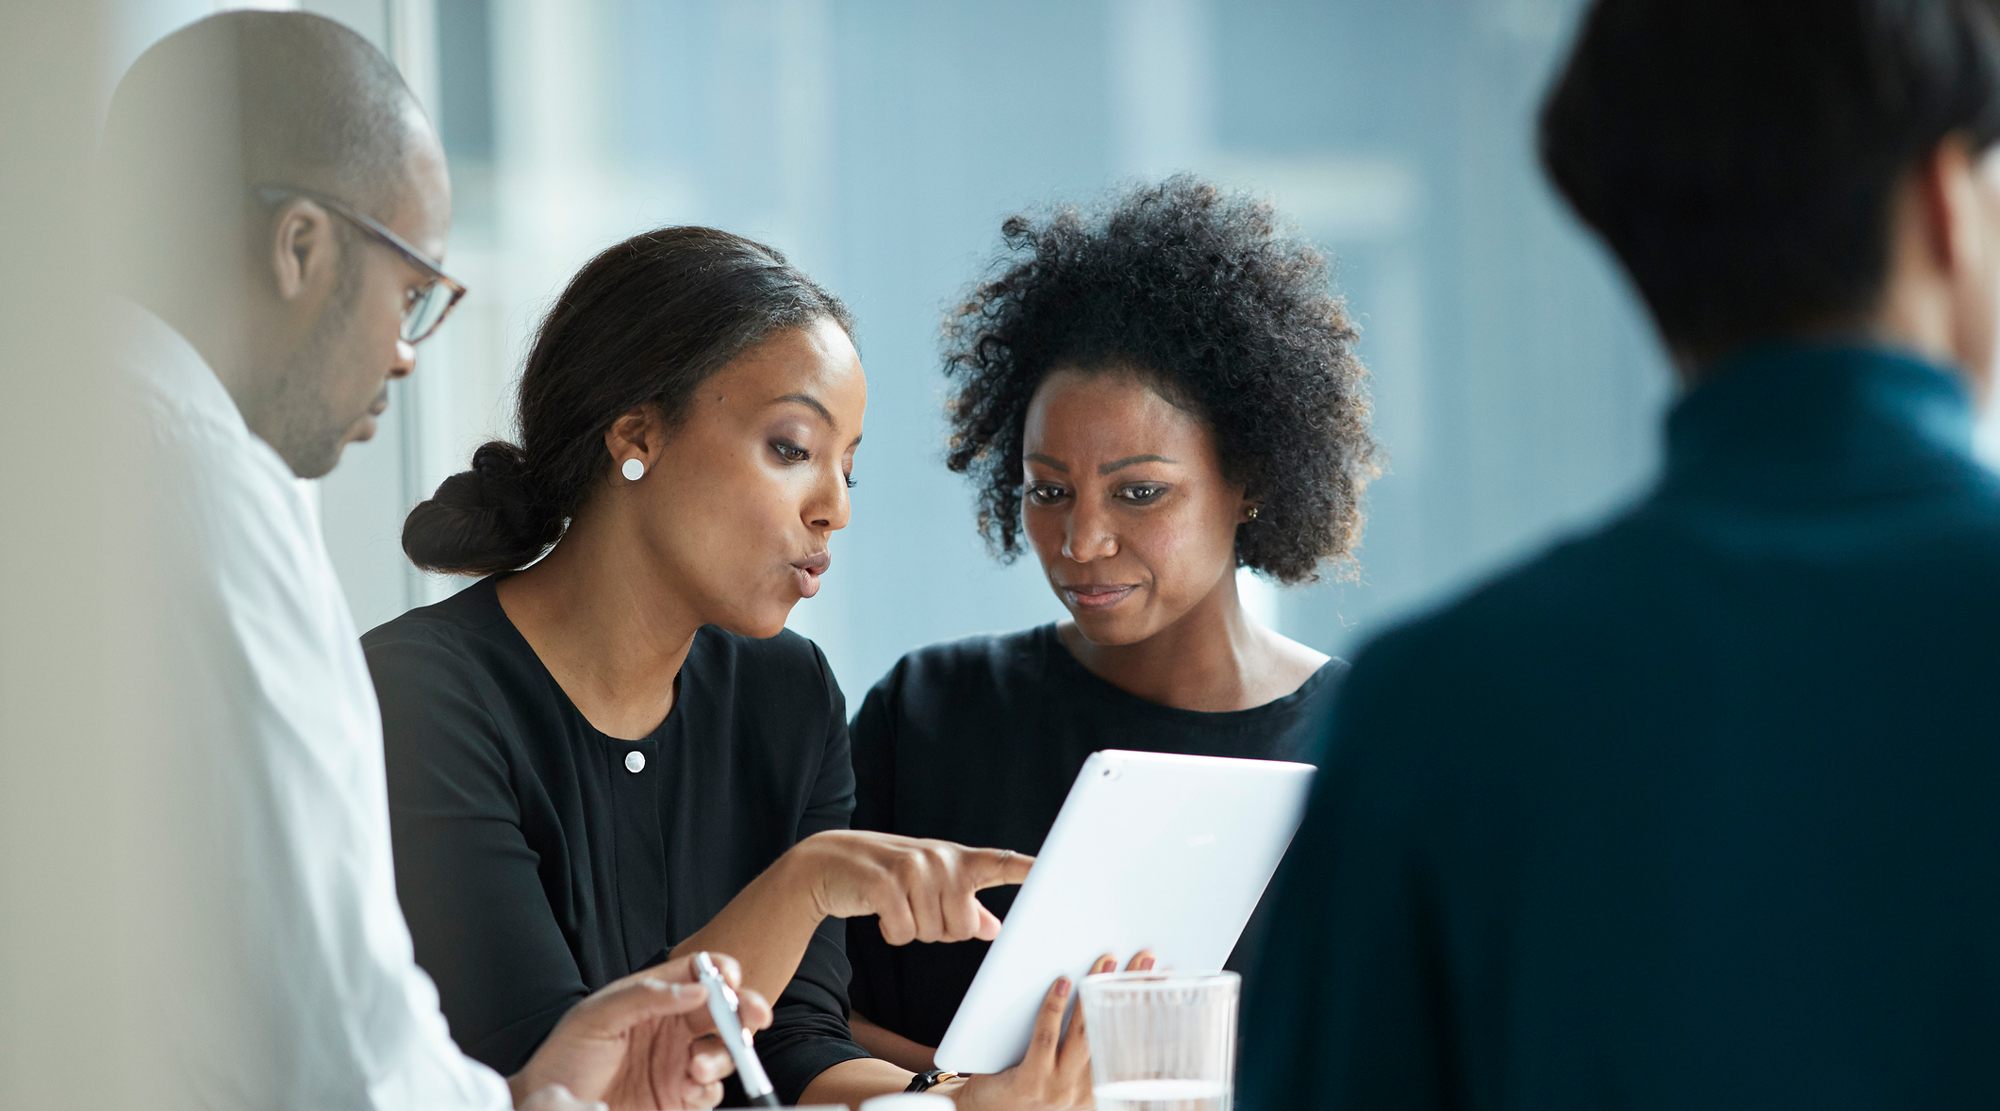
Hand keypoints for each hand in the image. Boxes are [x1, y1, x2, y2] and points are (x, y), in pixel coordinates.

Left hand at [510, 952, 773, 1110]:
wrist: (553, 1108)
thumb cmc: (564, 1058)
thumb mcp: (596, 1016)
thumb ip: (646, 995)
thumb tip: (696, 988)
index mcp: (655, 999)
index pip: (699, 974)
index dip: (721, 972)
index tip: (730, 980)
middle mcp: (673, 1028)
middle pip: (724, 1011)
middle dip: (745, 1010)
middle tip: (755, 1015)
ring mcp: (678, 1064)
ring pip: (724, 1052)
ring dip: (722, 1056)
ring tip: (695, 1067)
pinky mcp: (678, 1098)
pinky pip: (711, 1092)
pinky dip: (708, 1089)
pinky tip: (687, 1089)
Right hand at [790, 830, 1034, 944]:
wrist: (828, 862)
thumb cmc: (887, 875)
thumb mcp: (930, 885)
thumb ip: (966, 906)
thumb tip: (996, 930)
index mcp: (957, 860)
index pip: (1000, 864)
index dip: (1028, 870)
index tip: (1056, 870)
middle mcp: (940, 859)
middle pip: (963, 927)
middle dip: (940, 929)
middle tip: (915, 906)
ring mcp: (912, 869)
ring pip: (933, 933)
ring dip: (912, 929)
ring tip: (896, 904)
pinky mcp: (885, 884)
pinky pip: (903, 933)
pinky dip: (891, 932)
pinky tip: (879, 910)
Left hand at [942, 951, 1155, 1110]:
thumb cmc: (1023, 1086)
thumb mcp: (1064, 1075)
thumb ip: (1084, 1049)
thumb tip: (1104, 994)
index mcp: (1099, 1089)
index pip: (1132, 1047)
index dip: (1150, 1012)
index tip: (1163, 982)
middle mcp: (1083, 1092)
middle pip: (1114, 1033)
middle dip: (1131, 992)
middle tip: (1145, 960)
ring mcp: (1059, 1089)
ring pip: (1084, 1033)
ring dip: (1096, 992)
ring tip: (1107, 962)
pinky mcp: (1031, 1082)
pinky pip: (1046, 1037)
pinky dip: (1055, 1007)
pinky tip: (1063, 983)